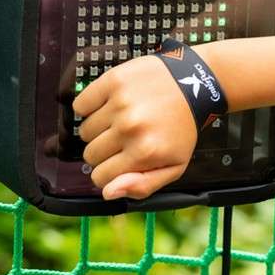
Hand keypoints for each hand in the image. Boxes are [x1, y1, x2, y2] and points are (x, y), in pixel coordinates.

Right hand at [71, 53, 197, 199]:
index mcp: (145, 152)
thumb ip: (142, 187)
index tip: (119, 162)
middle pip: (90, 154)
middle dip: (104, 151)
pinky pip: (80, 105)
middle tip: (124, 139)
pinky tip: (109, 106)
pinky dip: (89, 108)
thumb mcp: (174, 167)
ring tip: (120, 121)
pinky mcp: (113, 82)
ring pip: (84, 131)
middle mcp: (131, 128)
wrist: (194, 85)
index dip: (108, 172)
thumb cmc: (181, 128)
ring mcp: (120, 103)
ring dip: (98, 129)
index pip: (100, 177)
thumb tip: (107, 193)